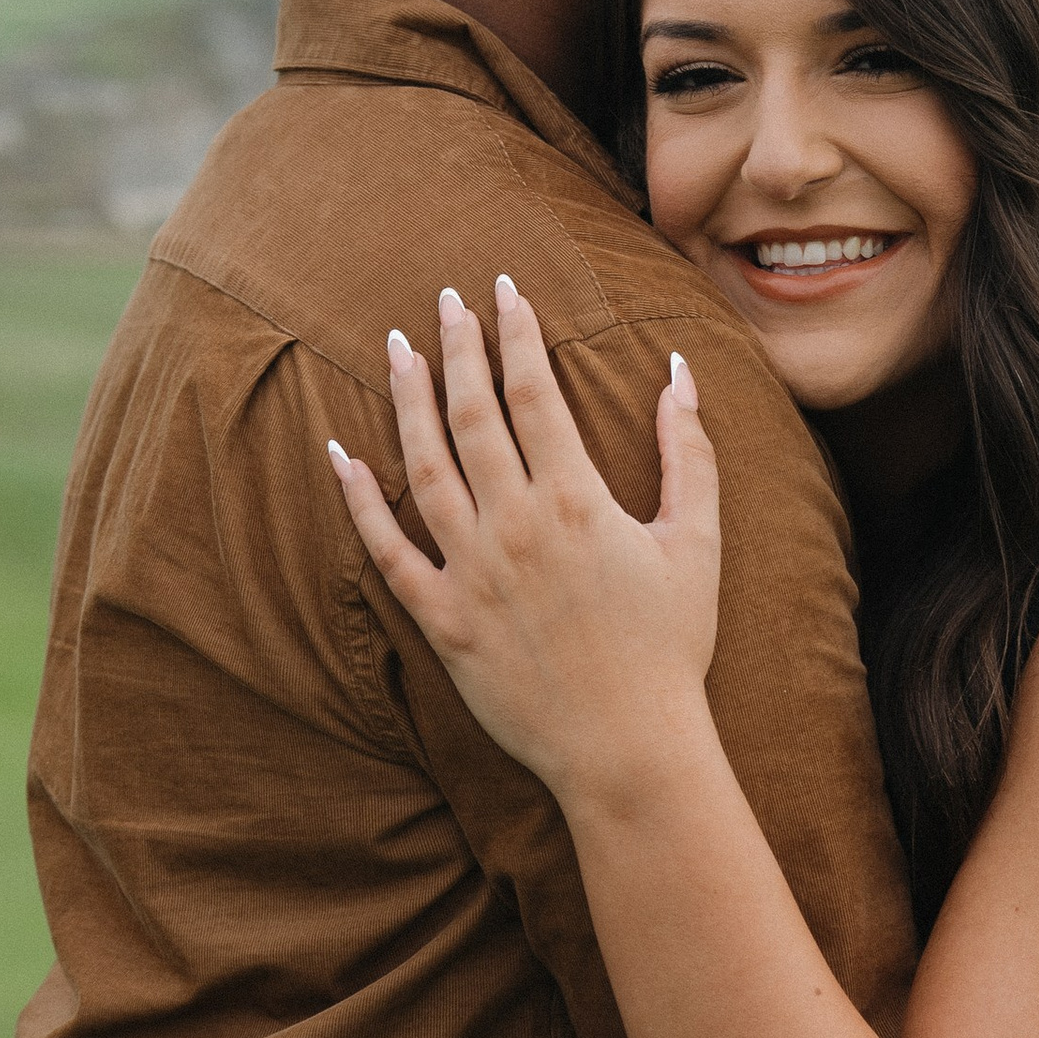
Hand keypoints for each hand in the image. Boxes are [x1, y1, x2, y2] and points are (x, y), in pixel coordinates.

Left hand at [327, 280, 721, 812]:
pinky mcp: (442, 620)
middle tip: (446, 300)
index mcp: (577, 501)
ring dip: (407, 402)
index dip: (518, 334)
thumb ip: (689, 452)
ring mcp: (472, 573)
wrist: (628, 747)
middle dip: (458, 349)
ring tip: (398, 350)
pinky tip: (342, 456)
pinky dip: (360, 502)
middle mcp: (516, 527)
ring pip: (424, 467)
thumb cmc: (670, 646)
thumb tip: (680, 373)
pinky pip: (388, 552)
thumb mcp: (696, 542)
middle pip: (473, 416)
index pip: (535, 393)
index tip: (505, 290)